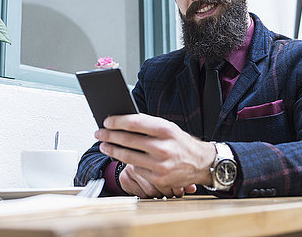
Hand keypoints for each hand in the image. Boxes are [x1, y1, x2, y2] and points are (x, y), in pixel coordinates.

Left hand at [95, 114, 214, 195]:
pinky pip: (136, 169)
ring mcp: (161, 165)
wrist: (202, 163)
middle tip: (99, 133)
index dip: (117, 122)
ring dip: (112, 150)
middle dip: (109, 136)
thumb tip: (122, 122)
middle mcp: (163, 147)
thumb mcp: (168, 128)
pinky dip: (127, 163)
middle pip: (127, 140)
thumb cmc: (181, 143)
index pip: (135, 123)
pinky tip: (122, 158)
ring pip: (128, 157)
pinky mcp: (159, 179)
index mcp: (166, 129)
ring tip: (104, 146)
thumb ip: (148, 125)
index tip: (106, 121)